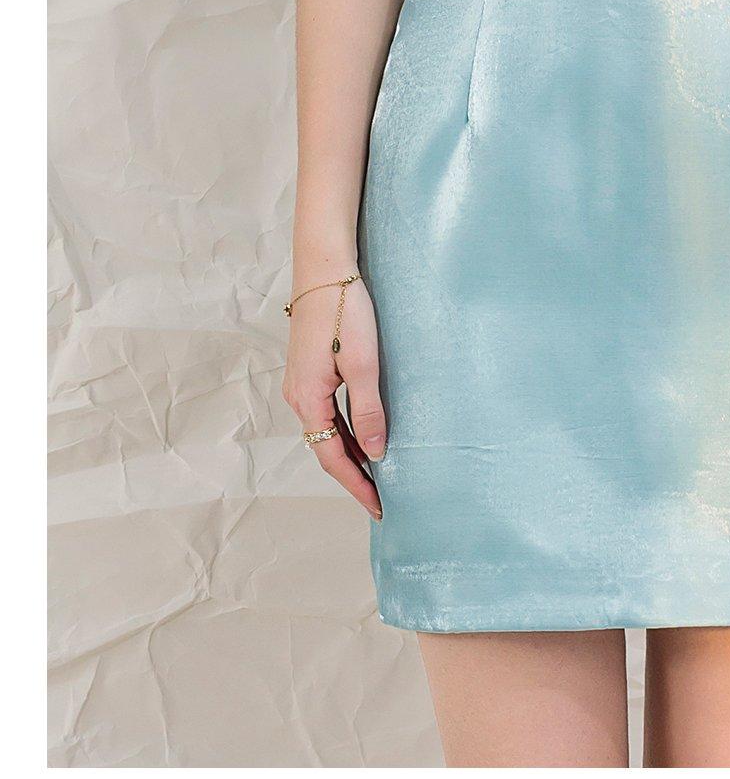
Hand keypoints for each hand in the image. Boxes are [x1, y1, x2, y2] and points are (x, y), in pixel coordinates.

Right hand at [282, 268, 385, 519]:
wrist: (323, 271)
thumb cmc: (344, 313)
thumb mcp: (363, 365)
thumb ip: (368, 411)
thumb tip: (375, 454)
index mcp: (308, 400)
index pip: (332, 457)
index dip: (356, 485)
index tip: (378, 507)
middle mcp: (298, 396)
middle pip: (325, 448)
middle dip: (353, 474)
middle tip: (381, 497)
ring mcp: (301, 383)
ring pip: (326, 430)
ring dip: (349, 452)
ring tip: (376, 473)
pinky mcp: (308, 370)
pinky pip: (326, 412)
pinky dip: (344, 430)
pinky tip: (362, 433)